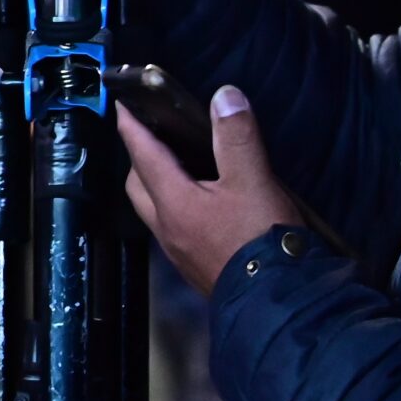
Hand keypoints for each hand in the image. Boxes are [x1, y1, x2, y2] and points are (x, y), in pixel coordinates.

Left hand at [116, 86, 302, 295]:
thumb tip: (224, 97)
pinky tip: (203, 205)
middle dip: (139, 157)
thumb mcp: (253, 181)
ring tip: (180, 167)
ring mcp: (180, 251)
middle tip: (152, 136)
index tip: (122, 105)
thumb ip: (237, 137)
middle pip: (138, 184)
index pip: (142, 154)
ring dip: (158, 185)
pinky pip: (174, 228)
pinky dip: (177, 207)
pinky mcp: (196, 266)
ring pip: (154, 209)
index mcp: (173, 202)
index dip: (131, 126)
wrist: (278, 303)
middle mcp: (167, 227)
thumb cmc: (260, 241)